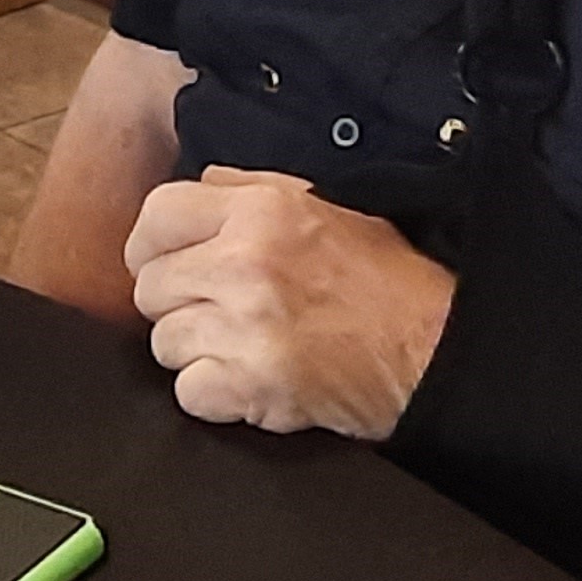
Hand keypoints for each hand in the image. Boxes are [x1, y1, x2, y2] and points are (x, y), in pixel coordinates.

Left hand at [122, 166, 452, 440]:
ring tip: (241, 343)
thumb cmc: (384, 281)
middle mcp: (245, 264)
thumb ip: (251, 190)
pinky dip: (211, 393)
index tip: (162, 260)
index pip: (156, 214)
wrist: (430, 351)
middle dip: (177, 300)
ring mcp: (244, 329)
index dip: (151, 243)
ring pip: (163, 341)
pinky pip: (186, 391)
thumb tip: (200, 188)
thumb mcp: (326, 206)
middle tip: (217, 308)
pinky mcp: (250, 386)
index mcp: (260, 212)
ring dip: (194, 348)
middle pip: (151, 285)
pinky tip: (247, 379)